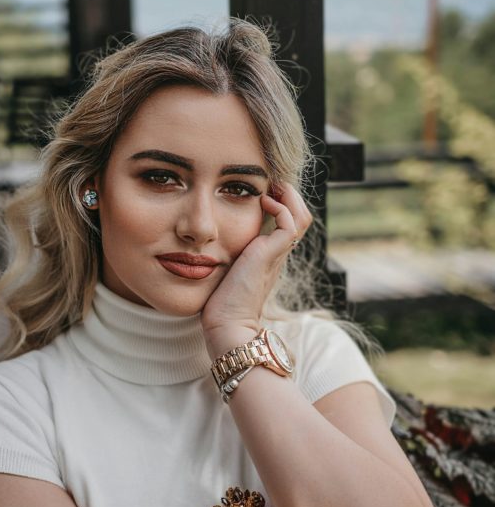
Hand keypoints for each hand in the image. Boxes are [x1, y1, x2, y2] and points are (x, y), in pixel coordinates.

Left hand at [201, 183, 311, 357]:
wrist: (227, 325)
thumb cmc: (218, 303)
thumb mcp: (222, 270)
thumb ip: (223, 255)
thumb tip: (204, 242)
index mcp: (268, 256)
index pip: (286, 224)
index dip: (280, 204)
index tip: (262, 190)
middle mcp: (277, 254)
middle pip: (300, 217)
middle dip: (288, 196)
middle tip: (270, 181)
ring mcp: (277, 254)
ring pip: (302, 217)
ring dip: (289, 197)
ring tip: (271, 185)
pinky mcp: (272, 254)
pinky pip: (291, 223)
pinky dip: (281, 207)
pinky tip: (262, 201)